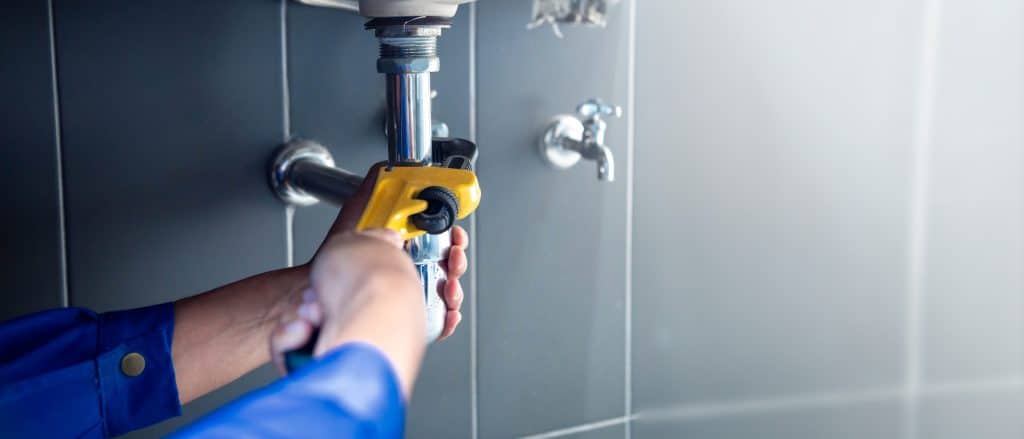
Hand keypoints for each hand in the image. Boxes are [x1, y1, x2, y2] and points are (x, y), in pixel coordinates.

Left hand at [270, 164, 468, 371]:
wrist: (319, 297)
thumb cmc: (335, 260)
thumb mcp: (357, 213)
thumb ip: (374, 187)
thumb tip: (386, 166)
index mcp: (404, 243)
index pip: (441, 238)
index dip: (452, 237)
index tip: (454, 238)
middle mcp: (409, 268)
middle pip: (448, 265)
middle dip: (456, 262)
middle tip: (453, 262)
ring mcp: (409, 293)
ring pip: (447, 292)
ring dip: (454, 290)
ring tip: (448, 289)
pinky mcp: (405, 316)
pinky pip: (436, 319)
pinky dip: (447, 317)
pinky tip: (446, 314)